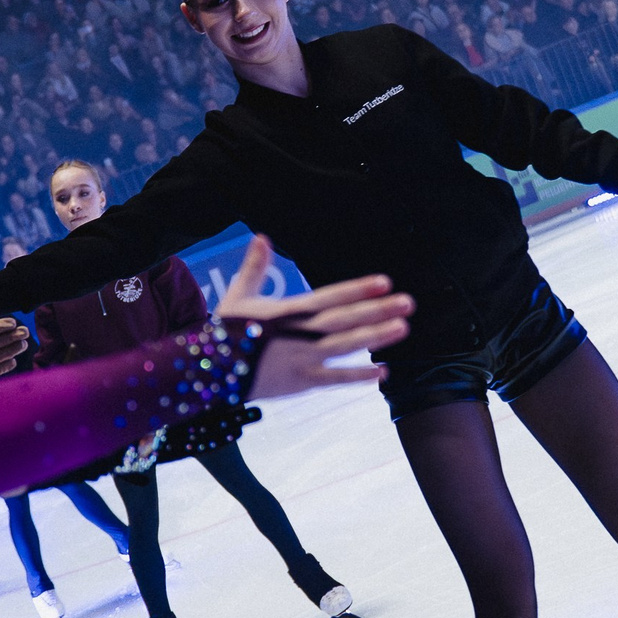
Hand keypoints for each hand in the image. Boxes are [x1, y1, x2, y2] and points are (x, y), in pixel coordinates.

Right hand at [214, 236, 412, 398]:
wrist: (210, 371)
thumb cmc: (226, 331)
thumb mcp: (239, 295)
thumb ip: (255, 267)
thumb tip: (261, 235)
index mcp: (288, 311)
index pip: (329, 296)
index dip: (357, 289)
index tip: (384, 281)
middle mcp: (299, 334)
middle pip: (344, 320)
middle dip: (377, 310)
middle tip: (408, 302)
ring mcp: (301, 359)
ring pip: (344, 346)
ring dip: (375, 338)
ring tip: (403, 328)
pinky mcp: (300, 382)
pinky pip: (334, 379)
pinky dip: (358, 377)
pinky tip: (384, 372)